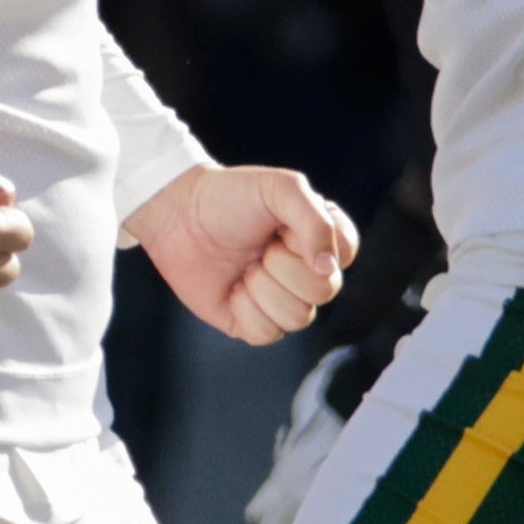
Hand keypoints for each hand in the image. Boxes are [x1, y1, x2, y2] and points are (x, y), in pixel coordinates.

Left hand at [130, 161, 354, 346]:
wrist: (178, 217)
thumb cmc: (230, 197)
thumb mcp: (280, 189)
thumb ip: (315, 221)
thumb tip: (327, 269)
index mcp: (320, 237)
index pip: (345, 254)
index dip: (315, 244)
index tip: (285, 227)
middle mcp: (307, 271)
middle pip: (323, 291)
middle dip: (282, 266)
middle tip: (260, 247)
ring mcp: (282, 299)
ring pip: (298, 317)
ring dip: (262, 289)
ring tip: (244, 267)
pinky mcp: (255, 322)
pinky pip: (268, 333)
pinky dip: (245, 310)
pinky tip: (233, 289)